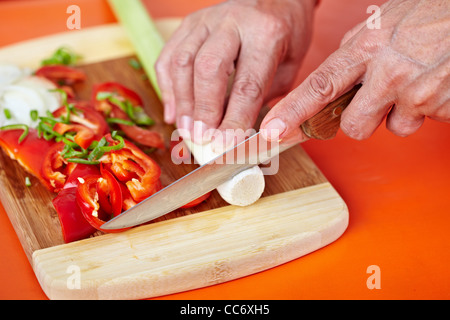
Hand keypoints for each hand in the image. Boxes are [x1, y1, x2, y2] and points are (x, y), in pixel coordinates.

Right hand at [155, 0, 315, 146]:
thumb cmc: (286, 36)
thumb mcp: (288, 69)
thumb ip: (263, 98)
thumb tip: (236, 134)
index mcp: (266, 34)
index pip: (247, 85)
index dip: (234, 120)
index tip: (226, 145)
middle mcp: (233, 21)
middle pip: (207, 69)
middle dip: (203, 110)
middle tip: (201, 139)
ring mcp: (207, 19)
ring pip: (182, 62)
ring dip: (182, 102)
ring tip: (186, 130)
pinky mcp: (190, 23)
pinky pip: (168, 56)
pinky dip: (167, 88)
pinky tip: (174, 112)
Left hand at [261, 0, 449, 142]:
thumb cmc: (432, 13)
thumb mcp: (384, 22)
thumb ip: (356, 51)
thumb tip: (336, 78)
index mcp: (366, 47)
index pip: (319, 86)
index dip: (293, 112)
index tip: (272, 131)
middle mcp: (386, 73)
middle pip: (352, 126)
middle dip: (360, 120)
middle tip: (378, 98)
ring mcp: (414, 92)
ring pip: (390, 128)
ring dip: (397, 113)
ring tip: (414, 82)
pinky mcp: (439, 106)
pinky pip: (420, 122)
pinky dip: (425, 109)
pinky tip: (433, 84)